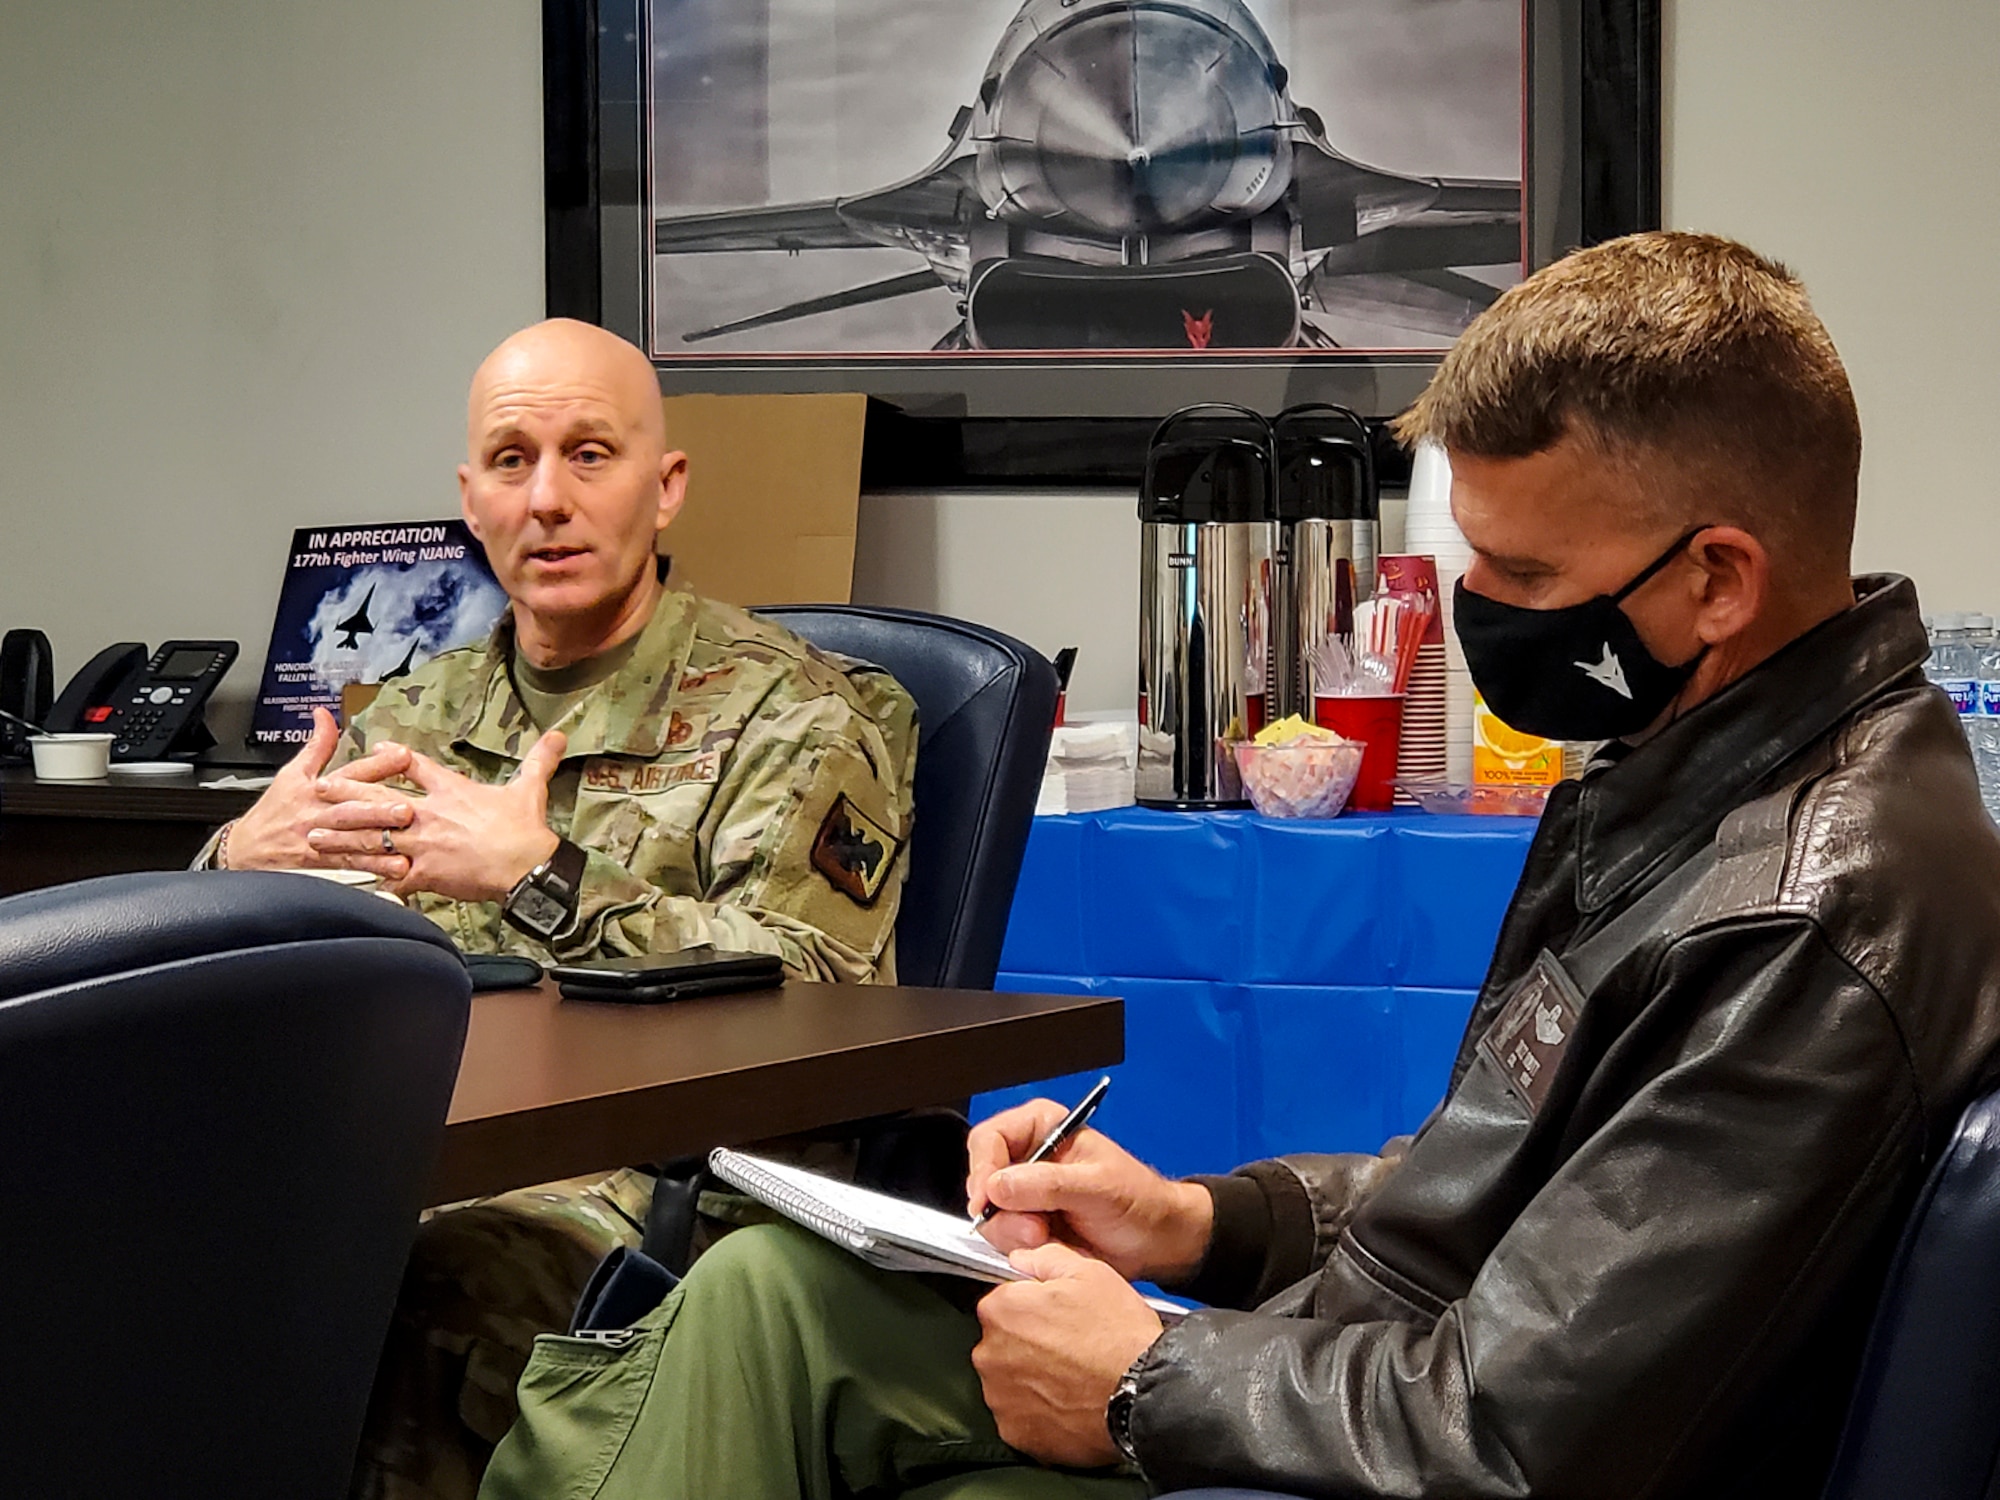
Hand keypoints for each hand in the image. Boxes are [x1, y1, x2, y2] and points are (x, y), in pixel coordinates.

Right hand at [222, 708, 412, 876]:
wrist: (244, 851)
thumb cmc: (273, 812)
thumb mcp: (291, 773)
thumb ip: (317, 744)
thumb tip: (324, 714)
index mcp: (317, 789)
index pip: (350, 773)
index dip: (376, 764)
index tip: (404, 756)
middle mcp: (320, 813)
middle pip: (352, 809)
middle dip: (379, 808)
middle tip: (407, 807)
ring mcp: (321, 840)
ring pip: (353, 838)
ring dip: (380, 838)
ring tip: (406, 836)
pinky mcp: (320, 863)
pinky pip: (350, 864)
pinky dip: (374, 866)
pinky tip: (397, 867)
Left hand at [305, 730, 565, 900]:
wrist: (526, 866)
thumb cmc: (525, 829)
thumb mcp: (530, 788)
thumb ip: (539, 760)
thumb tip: (558, 734)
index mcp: (451, 789)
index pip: (414, 767)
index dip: (391, 756)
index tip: (372, 749)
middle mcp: (429, 813)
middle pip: (378, 799)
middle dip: (345, 794)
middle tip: (320, 790)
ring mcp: (422, 844)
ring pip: (372, 838)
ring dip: (342, 837)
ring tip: (315, 836)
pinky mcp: (423, 873)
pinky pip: (389, 876)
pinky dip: (369, 880)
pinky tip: (348, 881)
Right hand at [968, 1099, 1213, 1283]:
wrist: (1155, 1241)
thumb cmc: (1138, 1201)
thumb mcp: (1097, 1186)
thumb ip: (1048, 1184)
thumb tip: (998, 1186)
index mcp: (1042, 1128)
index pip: (989, 1138)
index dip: (982, 1168)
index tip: (987, 1199)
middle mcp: (1027, 1157)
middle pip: (982, 1179)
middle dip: (1003, 1210)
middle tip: (1035, 1228)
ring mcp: (1025, 1194)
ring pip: (990, 1214)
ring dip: (1013, 1233)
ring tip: (1048, 1237)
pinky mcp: (1026, 1224)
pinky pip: (1003, 1237)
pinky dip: (1020, 1247)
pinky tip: (1049, 1246)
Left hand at [972, 1242, 1161, 1468]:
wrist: (1143, 1393)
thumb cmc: (1119, 1336)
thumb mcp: (1088, 1272)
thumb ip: (1044, 1258)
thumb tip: (1023, 1258)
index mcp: (1003, 1310)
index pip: (1004, 1301)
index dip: (1033, 1306)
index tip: (1055, 1315)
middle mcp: (991, 1354)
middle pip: (1003, 1342)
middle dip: (1029, 1344)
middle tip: (1069, 1346)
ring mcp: (1001, 1398)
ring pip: (1010, 1381)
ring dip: (1032, 1378)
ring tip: (1072, 1376)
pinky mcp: (1016, 1433)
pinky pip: (1021, 1416)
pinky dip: (1039, 1412)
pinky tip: (1068, 1401)